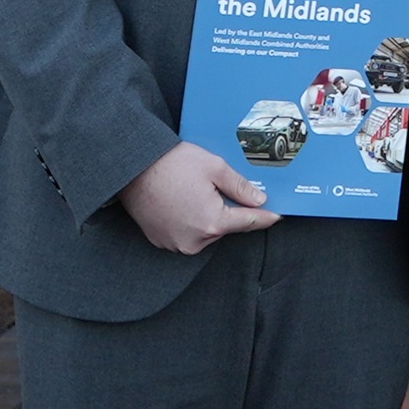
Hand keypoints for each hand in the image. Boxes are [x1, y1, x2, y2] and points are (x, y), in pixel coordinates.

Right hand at [118, 140, 278, 255]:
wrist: (131, 169)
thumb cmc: (172, 165)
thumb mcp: (215, 168)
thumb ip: (240, 187)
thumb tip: (259, 200)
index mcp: (212, 223)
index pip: (248, 222)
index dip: (265, 217)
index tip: (277, 215)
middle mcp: (195, 240)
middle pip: (225, 226)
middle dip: (230, 209)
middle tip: (223, 188)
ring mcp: (176, 243)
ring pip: (206, 230)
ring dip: (208, 215)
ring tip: (197, 190)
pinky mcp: (162, 240)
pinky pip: (187, 232)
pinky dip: (191, 219)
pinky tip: (184, 199)